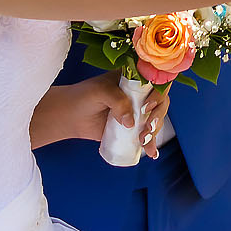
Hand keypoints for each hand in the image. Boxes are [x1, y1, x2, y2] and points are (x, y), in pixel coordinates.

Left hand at [30, 74, 166, 155]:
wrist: (70, 116)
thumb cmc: (83, 97)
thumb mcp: (101, 92)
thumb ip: (118, 101)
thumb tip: (130, 122)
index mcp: (134, 78)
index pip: (156, 82)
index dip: (158, 93)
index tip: (147, 106)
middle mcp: (139, 94)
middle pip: (160, 103)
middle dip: (157, 116)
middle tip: (146, 127)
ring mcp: (136, 112)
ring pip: (156, 120)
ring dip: (154, 132)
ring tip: (143, 141)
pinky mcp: (131, 128)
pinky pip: (146, 135)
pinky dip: (151, 145)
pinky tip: (152, 152)